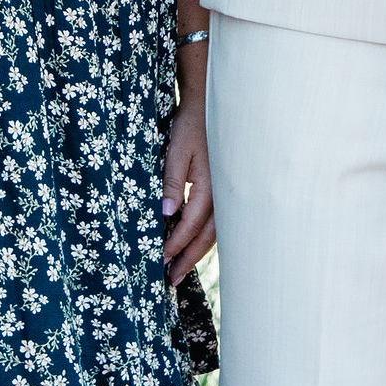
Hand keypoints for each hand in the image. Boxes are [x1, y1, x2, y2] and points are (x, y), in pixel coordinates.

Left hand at [160, 94, 214, 281]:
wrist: (208, 106)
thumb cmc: (190, 127)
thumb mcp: (176, 152)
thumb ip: (172, 183)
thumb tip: (166, 215)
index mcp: (210, 186)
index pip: (191, 225)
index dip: (175, 245)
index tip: (160, 260)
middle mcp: (222, 193)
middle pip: (207, 236)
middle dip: (188, 258)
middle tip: (172, 279)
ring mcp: (224, 191)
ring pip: (214, 231)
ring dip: (197, 251)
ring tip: (181, 268)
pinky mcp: (222, 187)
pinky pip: (215, 220)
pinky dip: (203, 236)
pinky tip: (192, 242)